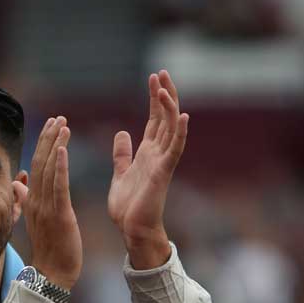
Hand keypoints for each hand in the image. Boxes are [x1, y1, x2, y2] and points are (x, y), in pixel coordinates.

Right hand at [22, 116, 82, 289]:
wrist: (52, 274)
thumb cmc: (50, 249)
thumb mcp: (37, 219)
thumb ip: (27, 198)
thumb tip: (18, 182)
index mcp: (33, 200)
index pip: (37, 165)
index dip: (43, 144)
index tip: (51, 125)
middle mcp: (37, 200)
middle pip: (41, 162)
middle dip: (49, 138)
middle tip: (58, 117)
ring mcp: (46, 207)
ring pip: (49, 170)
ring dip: (55, 146)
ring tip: (63, 125)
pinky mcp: (59, 215)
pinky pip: (58, 187)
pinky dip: (60, 167)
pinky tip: (63, 150)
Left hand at [108, 70, 188, 268]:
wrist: (132, 230)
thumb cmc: (127, 208)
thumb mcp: (119, 174)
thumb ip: (122, 154)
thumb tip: (122, 134)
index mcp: (147, 153)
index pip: (154, 119)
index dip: (154, 98)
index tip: (153, 77)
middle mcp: (158, 154)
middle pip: (164, 117)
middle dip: (163, 94)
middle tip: (161, 71)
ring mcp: (163, 162)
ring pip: (170, 127)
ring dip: (169, 106)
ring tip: (164, 85)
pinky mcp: (163, 172)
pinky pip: (175, 149)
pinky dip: (180, 132)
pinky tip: (183, 115)